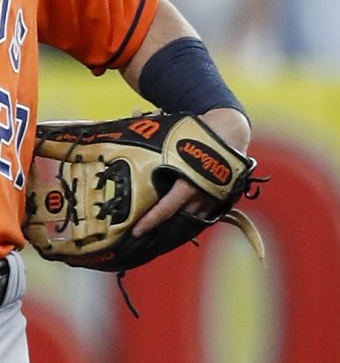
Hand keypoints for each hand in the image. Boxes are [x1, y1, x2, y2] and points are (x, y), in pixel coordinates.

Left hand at [132, 105, 250, 239]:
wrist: (231, 130)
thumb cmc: (200, 133)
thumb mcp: (174, 140)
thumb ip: (155, 147)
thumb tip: (132, 134)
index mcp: (188, 183)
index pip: (165, 209)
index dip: (149, 222)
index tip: (136, 231)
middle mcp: (201, 194)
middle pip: (178, 217)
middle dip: (162, 224)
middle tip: (144, 228)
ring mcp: (213, 198)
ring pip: (192, 216)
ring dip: (178, 219)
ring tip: (162, 223)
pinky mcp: (221, 197)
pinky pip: (205, 212)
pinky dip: (193, 214)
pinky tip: (182, 213)